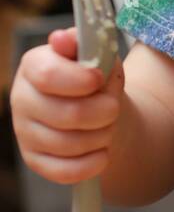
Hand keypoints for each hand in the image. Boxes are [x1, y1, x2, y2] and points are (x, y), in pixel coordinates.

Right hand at [10, 27, 125, 183]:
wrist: (99, 110)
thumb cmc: (97, 79)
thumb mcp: (98, 54)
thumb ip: (85, 43)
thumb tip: (62, 39)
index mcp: (34, 65)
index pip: (48, 75)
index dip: (80, 80)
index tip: (100, 79)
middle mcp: (22, 98)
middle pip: (66, 114)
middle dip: (102, 112)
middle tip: (114, 108)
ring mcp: (25, 132)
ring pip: (68, 144)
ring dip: (101, 136)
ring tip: (108, 126)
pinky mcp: (35, 160)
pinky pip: (65, 171)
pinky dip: (92, 163)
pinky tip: (102, 152)